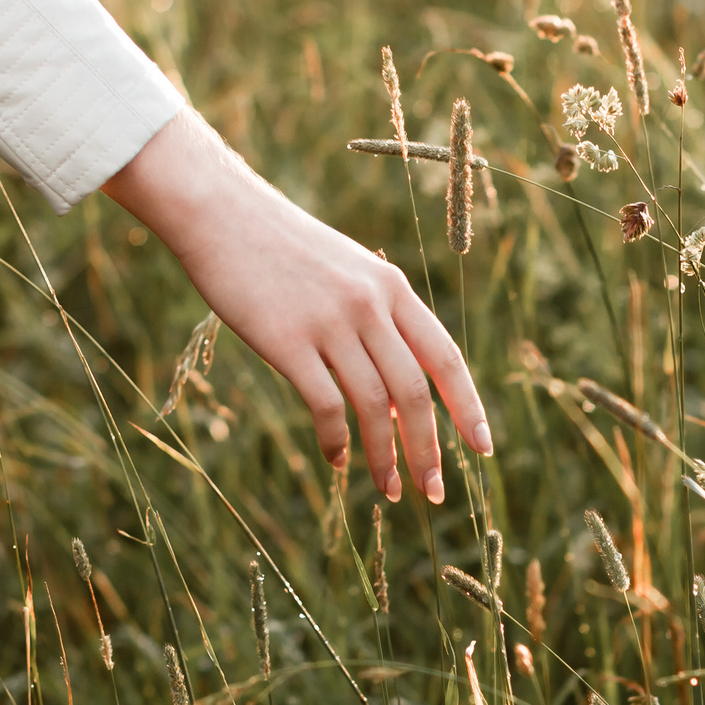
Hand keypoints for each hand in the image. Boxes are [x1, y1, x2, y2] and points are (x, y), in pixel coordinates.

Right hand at [102, 110, 490, 501]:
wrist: (221, 213)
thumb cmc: (283, 249)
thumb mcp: (347, 273)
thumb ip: (378, 324)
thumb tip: (396, 401)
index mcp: (392, 287)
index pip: (445, 357)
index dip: (468, 406)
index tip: (482, 448)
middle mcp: (370, 304)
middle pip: (415, 392)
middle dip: (429, 448)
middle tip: (433, 491)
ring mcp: (329, 322)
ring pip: (375, 405)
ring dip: (386, 456)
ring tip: (389, 490)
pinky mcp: (287, 341)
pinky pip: (326, 405)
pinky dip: (337, 440)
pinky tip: (336, 461)